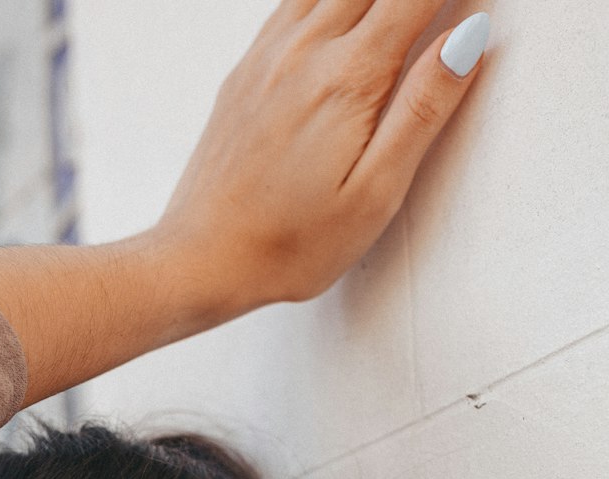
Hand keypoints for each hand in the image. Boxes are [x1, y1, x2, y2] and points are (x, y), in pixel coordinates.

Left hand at [156, 2, 489, 309]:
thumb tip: (468, 38)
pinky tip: (343, 10)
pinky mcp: (246, 69)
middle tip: (440, 6)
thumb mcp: (375, 194)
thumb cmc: (289, 245)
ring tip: (398, 12)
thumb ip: (423, 110)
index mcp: (348, 79)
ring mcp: (268, 55)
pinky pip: (294, 0)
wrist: (201, 260)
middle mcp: (304, 50)